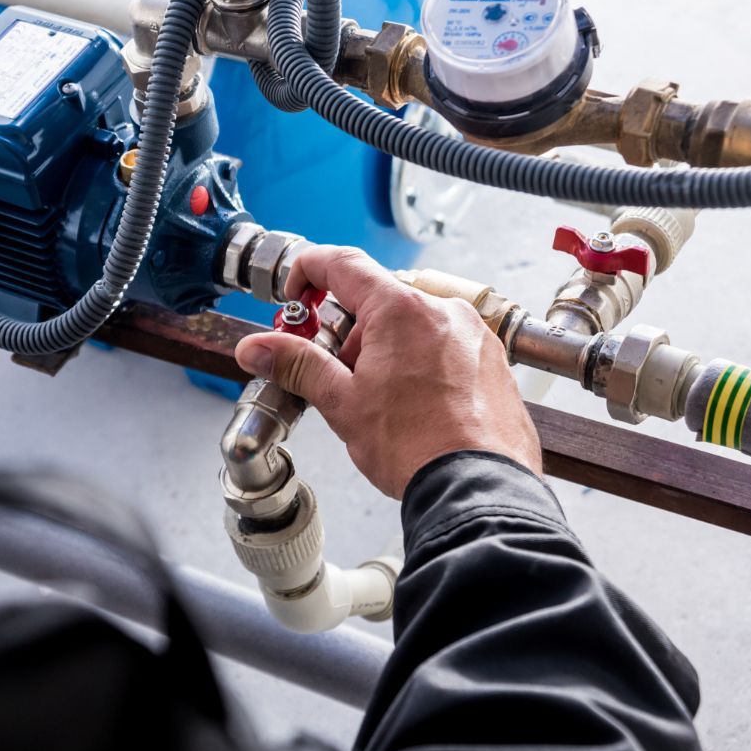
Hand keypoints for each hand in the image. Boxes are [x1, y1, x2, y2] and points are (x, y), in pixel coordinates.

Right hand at [234, 246, 541, 499]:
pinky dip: (422, 361)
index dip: (309, 271)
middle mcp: (444, 311)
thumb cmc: (416, 446)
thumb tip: (258, 348)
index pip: (343, 264)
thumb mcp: (341, 402)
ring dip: (386, 348)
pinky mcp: (492, 360)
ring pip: (414, 323)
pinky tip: (413, 404)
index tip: (296, 294)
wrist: (476, 487)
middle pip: (380, 299)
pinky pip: (447, 344)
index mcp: (401, 310)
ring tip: (378, 398)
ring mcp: (473, 334)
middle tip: (334, 369)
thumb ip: (296, 364)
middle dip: (348, 330)